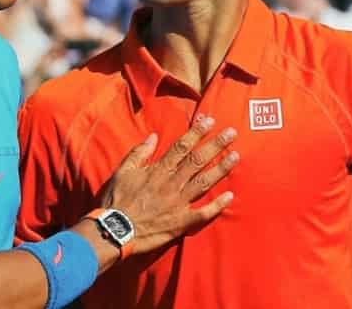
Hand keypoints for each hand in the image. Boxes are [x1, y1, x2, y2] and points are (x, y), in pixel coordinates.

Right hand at [100, 115, 237, 255]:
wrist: (115, 229)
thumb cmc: (116, 200)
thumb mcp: (122, 171)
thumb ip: (139, 153)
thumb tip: (153, 136)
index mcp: (158, 170)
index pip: (181, 147)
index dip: (197, 133)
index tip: (210, 121)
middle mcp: (171, 183)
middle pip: (197, 160)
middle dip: (216, 145)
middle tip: (232, 133)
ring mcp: (178, 203)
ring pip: (204, 183)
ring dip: (221, 169)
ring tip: (236, 157)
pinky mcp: (181, 222)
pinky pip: (202, 213)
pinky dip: (217, 206)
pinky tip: (230, 197)